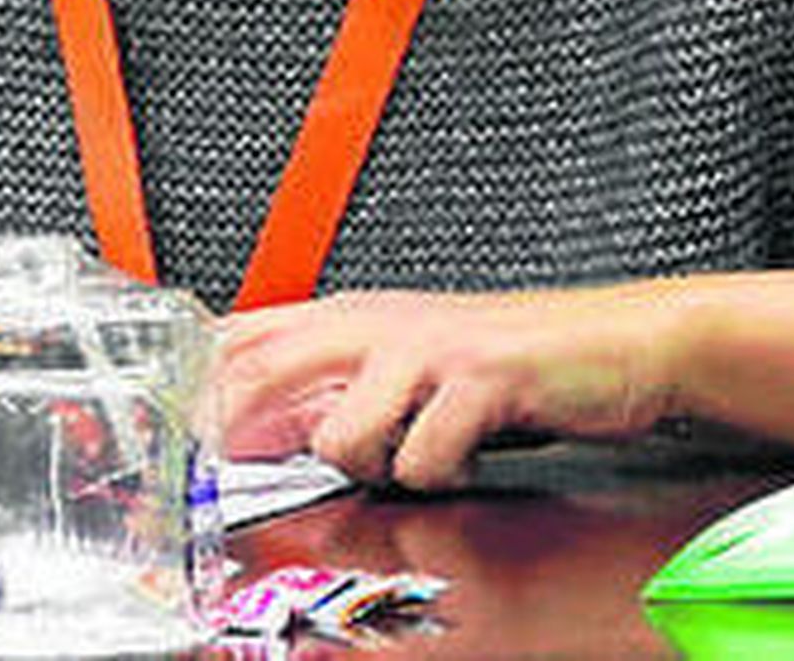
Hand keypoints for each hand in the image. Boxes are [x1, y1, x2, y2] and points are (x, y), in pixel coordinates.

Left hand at [216, 283, 680, 491]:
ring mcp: (427, 348)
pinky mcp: (478, 380)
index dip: (201, 381)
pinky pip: (421, 458)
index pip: (249, 334)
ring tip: (410, 460)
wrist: (619, 341)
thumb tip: (264, 432)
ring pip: (340, 430)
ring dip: (364, 468)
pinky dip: (434, 477)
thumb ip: (340, 391)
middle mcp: (381, 322)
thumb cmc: (515, 360)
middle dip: (237, 428)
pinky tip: (460, 459)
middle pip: (265, 366)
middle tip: (239, 474)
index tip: (174, 431)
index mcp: (357, 316)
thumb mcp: (413, 366)